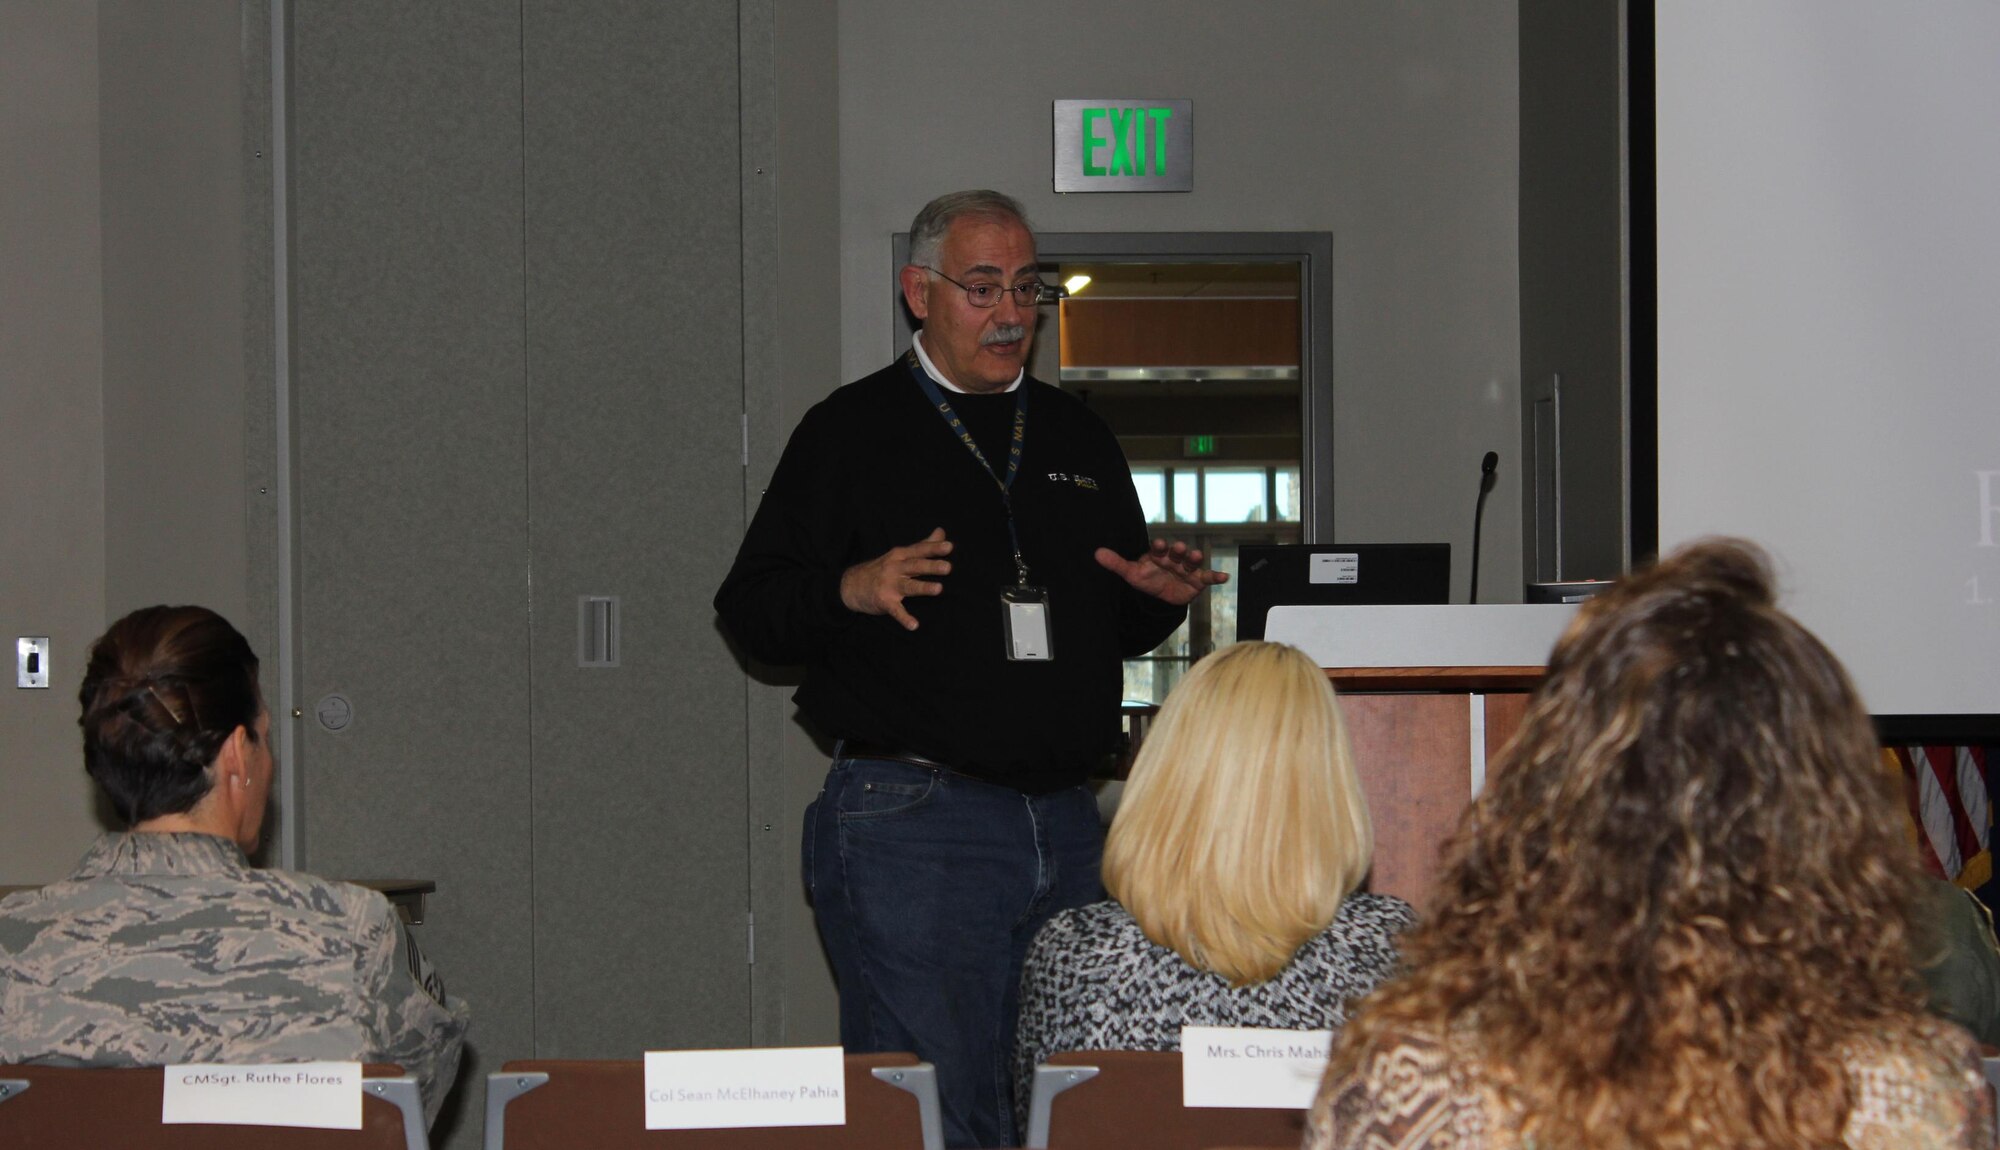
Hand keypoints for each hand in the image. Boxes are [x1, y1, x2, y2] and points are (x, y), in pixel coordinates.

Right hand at [841, 528, 953, 630]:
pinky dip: (904, 618)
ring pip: (908, 586)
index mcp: (900, 556)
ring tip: (938, 589)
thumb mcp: (899, 554)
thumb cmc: (882, 569)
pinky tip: (914, 625)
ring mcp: (888, 585)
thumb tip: (941, 532)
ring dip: (923, 587)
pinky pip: (895, 611)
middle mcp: (894, 568)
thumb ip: (922, 545)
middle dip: (931, 566)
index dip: (934, 548)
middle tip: (948, 567)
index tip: (950, 547)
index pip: (919, 550)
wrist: (851, 585)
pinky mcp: (883, 601)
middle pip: (915, 566)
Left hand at [1094, 538, 1228, 606]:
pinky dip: (1216, 576)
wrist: (1159, 596)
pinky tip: (1225, 577)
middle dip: (1179, 551)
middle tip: (1179, 548)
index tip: (1158, 545)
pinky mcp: (1197, 580)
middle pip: (1177, 553)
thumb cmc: (1146, 579)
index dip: (1159, 547)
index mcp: (1158, 555)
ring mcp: (1187, 569)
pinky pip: (1207, 577)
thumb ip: (1116, 563)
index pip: (1159, 549)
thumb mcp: (1131, 573)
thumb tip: (1096, 553)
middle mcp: (1174, 559)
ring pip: (1192, 563)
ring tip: (1197, 557)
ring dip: (1195, 559)